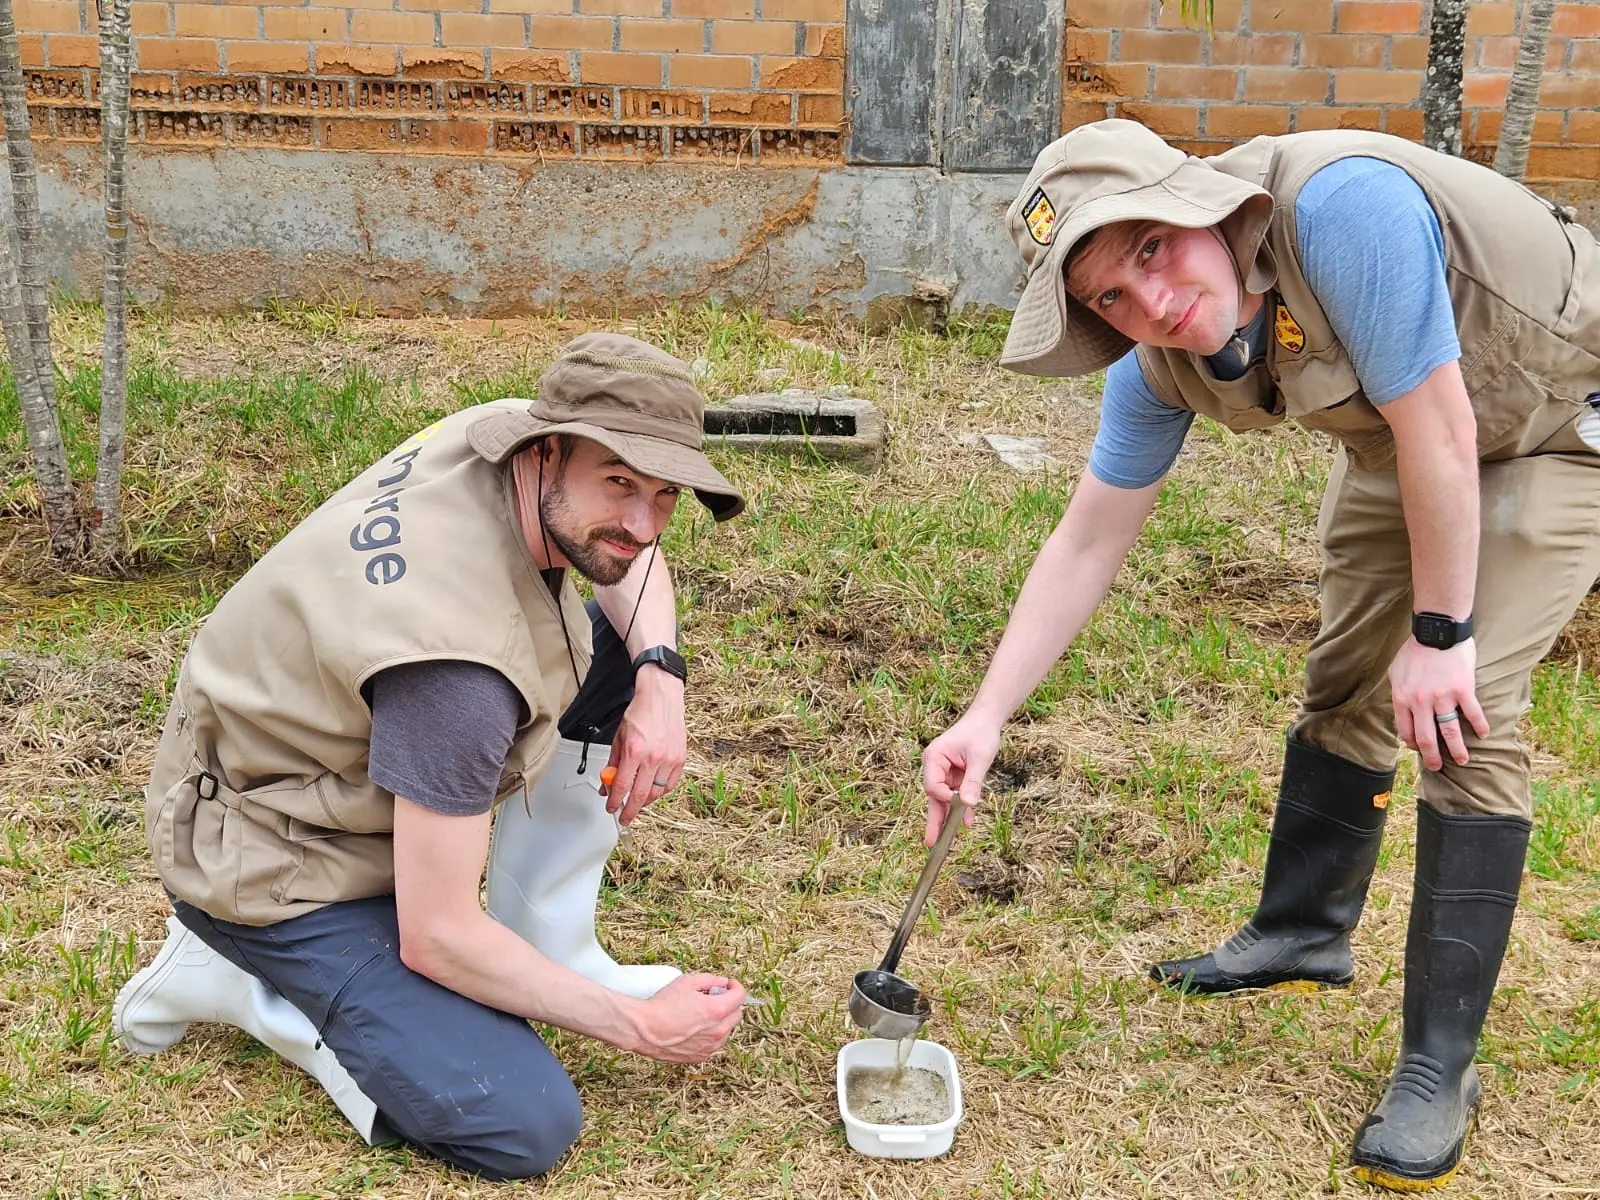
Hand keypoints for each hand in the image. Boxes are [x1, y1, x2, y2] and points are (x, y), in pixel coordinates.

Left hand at [604, 666, 686, 825]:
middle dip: (629, 811)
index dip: (614, 801)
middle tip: (624, 818)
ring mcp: (669, 759)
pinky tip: (653, 791)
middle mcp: (653, 757)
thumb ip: (613, 763)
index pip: (621, 786)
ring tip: (637, 803)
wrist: (661, 697)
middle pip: (639, 795)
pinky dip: (660, 792)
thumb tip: (607, 784)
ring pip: (656, 793)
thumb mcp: (619, 738)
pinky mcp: (680, 759)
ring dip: (644, 802)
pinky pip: (670, 785)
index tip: (611, 808)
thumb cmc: (640, 713)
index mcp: (634, 751)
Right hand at [629, 974, 745, 1063]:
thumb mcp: (687, 982)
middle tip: (714, 997)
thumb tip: (721, 983)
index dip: (735, 986)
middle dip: (729, 1003)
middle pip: (737, 1014)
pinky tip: (695, 1027)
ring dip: (721, 1020)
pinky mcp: (700, 1056)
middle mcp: (718, 1031)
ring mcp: (710, 1046)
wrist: (644, 1029)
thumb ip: (710, 980)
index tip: (728, 985)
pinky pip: (714, 1043)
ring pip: (727, 1030)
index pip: (740, 996)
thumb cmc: (662, 1005)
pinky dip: (710, 1034)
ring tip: (701, 1014)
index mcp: (717, 1010)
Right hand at [920, 713, 999, 846]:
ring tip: (942, 842)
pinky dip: (962, 809)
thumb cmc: (981, 733)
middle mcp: (935, 766)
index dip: (945, 798)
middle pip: (933, 797)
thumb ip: (973, 781)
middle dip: (934, 819)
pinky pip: (956, 796)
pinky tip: (967, 823)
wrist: (987, 721)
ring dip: (948, 817)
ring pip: (944, 800)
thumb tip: (967, 804)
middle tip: (930, 843)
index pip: (933, 785)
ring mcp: (944, 773)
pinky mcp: (955, 777)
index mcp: (934, 758)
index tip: (958, 802)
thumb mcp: (979, 758)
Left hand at [1388, 635, 1488, 771]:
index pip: (1405, 731)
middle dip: (1432, 757)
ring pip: (1450, 732)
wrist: (1437, 632)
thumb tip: (1402, 710)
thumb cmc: (1414, 651)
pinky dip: (1480, 726)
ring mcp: (1442, 698)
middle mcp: (1420, 702)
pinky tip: (1484, 734)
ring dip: (1457, 750)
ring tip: (1462, 760)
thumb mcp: (1396, 672)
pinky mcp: (1463, 690)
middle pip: (1427, 738)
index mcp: (1402, 698)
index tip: (1419, 749)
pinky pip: (1473, 714)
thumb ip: (1399, 693)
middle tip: (1437, 767)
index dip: (1412, 744)